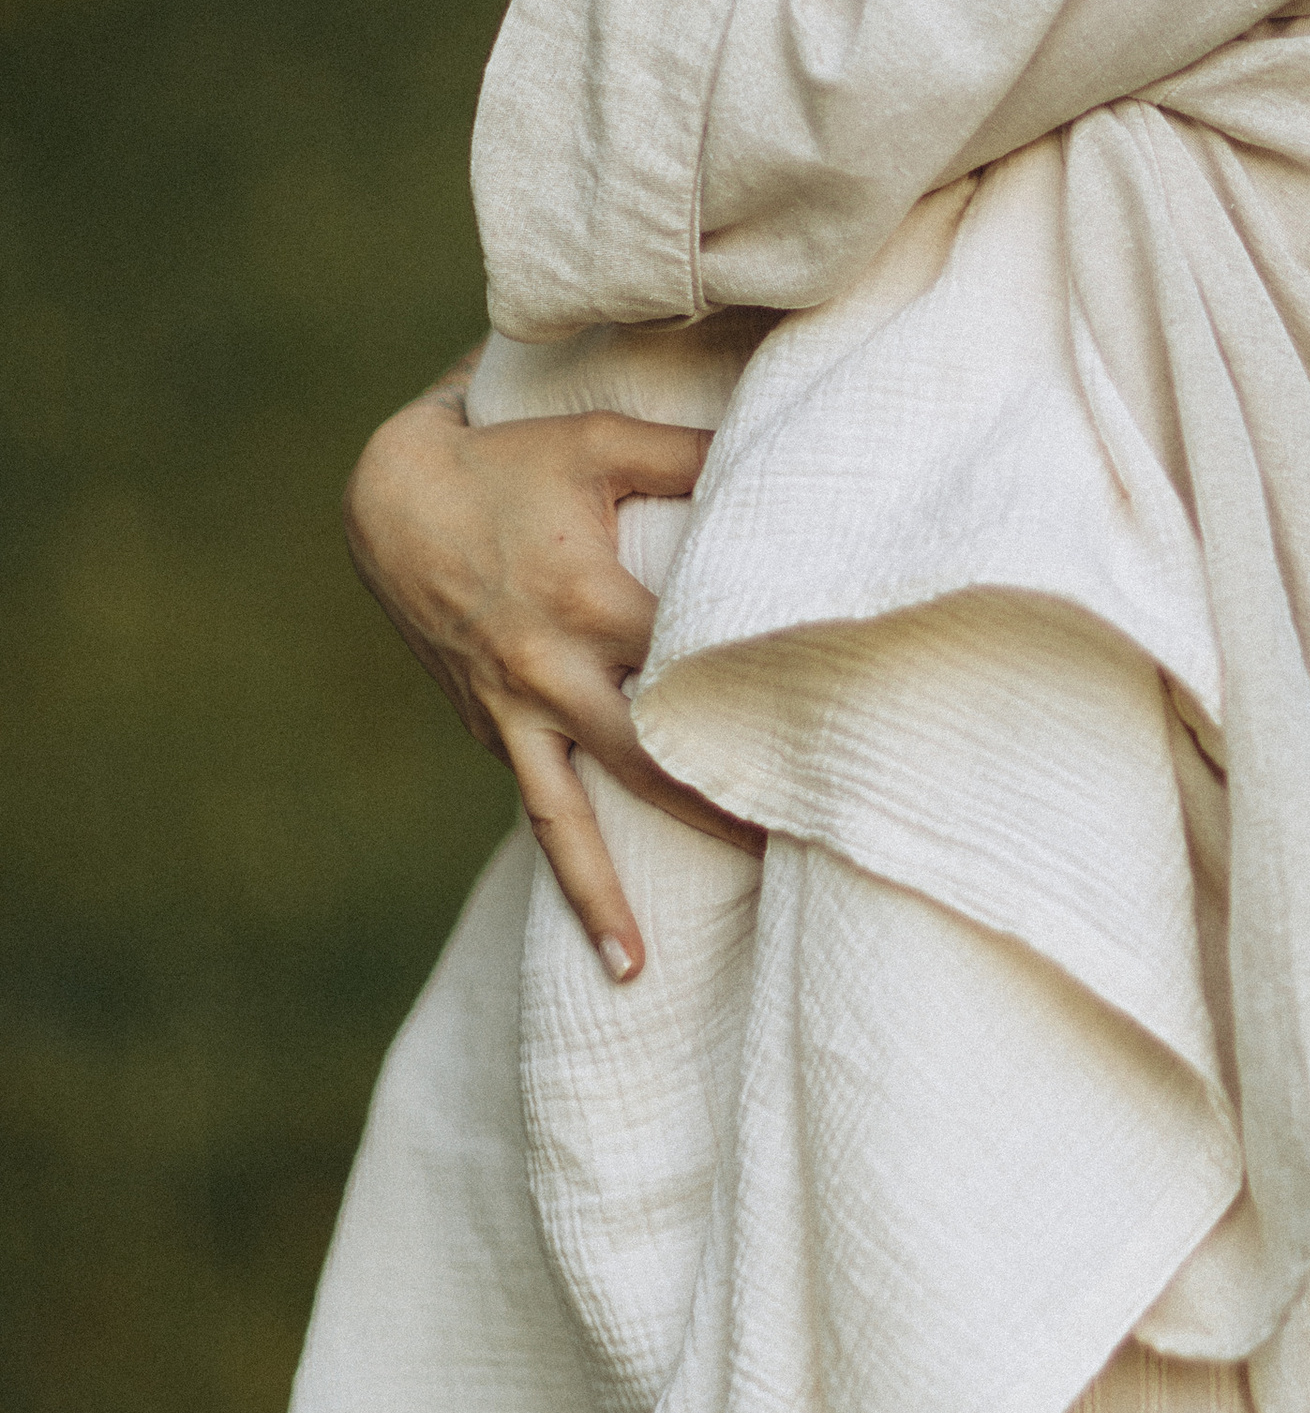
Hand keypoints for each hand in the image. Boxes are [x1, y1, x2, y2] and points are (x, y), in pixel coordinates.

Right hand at [345, 369, 760, 978]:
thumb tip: (782, 448)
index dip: (760, 696)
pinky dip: (565, 854)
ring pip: (564, 817)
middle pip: (645, 763)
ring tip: (636, 971)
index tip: (822, 741)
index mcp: (591, 600)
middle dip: (710, 818)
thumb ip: (689, 455)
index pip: (695, 664)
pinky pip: (533, 797)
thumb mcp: (600, 440)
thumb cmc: (509, 458)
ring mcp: (511, 708)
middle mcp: (548, 670)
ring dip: (599, 895)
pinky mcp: (487, 725)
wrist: (385, 495)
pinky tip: (602, 914)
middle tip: (782, 869)